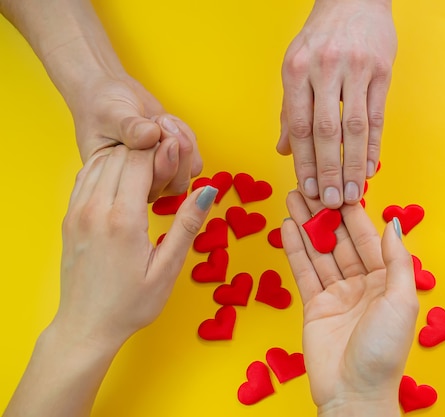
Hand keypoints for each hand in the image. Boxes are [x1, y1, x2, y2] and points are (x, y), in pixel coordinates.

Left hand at [55, 145, 214, 348]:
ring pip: (101, 161)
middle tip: (166, 170)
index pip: (140, 159)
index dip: (161, 152)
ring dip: (126, 158)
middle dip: (146, 152)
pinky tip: (124, 184)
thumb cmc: (130, 304)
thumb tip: (208, 190)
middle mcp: (95, 209)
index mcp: (123, 220)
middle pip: (121, 154)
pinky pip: (86, 176)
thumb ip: (187, 225)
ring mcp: (78, 212)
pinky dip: (107, 170)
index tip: (177, 161)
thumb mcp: (167, 269)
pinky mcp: (70, 218)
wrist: (86, 327)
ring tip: (148, 177)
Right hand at [68, 74, 202, 201]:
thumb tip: (152, 136)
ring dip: (182, 143)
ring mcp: (159, 174)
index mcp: (117, 181)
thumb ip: (129, 128)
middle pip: (175, 184)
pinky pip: (195, 159)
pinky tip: (166, 121)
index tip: (153, 130)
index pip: (148, 188)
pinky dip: (186, 136)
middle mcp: (140, 183)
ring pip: (188, 173)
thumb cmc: (101, 106)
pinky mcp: (175, 161)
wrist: (110, 92)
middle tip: (159, 121)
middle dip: (174, 151)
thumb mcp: (110, 114)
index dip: (158, 163)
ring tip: (160, 119)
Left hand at [277, 0, 396, 207]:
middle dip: (328, 171)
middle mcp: (323, 69)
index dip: (303, 163)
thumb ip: (291, 110)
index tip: (308, 190)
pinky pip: (377, 116)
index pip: (299, 127)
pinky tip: (371, 167)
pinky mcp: (381, 71)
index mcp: (296, 71)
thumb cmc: (320, 38)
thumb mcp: (296, 67)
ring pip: (354, 127)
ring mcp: (355, 69)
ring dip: (354, 165)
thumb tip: (285, 150)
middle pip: (326, 132)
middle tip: (332, 202)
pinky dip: (374, 145)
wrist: (353, 0)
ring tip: (354, 193)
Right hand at [281, 190, 417, 415]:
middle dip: (325, 213)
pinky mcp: (314, 305)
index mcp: (386, 280)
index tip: (339, 187)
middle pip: (340, 240)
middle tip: (309, 185)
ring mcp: (337, 293)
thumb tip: (394, 223)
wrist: (354, 393)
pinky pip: (304, 271)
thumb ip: (396, 260)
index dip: (353, 212)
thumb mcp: (400, 300)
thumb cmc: (384, 351)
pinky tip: (288, 227)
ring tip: (293, 197)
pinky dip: (295, 248)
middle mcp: (362, 283)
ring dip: (306, 224)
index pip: (368, 237)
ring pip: (320, 251)